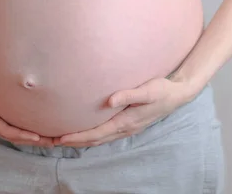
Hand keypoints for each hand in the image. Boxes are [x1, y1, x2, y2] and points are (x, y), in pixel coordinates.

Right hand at [0, 68, 55, 146]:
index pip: (4, 130)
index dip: (21, 134)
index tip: (36, 137)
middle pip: (15, 136)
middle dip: (34, 140)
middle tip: (55, 142)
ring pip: (19, 132)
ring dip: (37, 137)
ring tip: (56, 138)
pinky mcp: (3, 114)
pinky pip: (18, 124)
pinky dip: (32, 128)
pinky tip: (46, 126)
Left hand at [54, 77, 195, 146]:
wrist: (178, 94)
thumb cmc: (162, 90)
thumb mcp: (147, 90)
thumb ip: (128, 95)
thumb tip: (109, 100)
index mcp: (126, 121)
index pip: (97, 133)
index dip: (78, 136)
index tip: (60, 137)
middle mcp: (125, 128)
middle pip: (95, 140)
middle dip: (74, 142)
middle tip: (52, 141)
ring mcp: (127, 128)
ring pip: (100, 139)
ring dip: (82, 140)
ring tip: (63, 139)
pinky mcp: (128, 124)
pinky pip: (106, 134)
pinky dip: (92, 136)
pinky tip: (85, 131)